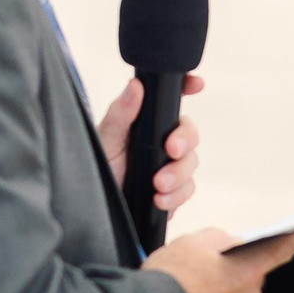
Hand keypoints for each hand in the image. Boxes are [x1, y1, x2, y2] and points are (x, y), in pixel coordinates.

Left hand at [98, 74, 205, 212]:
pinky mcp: (173, 191)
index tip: (197, 84)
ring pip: (191, 164)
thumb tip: (135, 85)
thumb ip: (121, 114)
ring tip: (158, 185)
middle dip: (185, 142)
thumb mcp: (106, 139)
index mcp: (146, 122)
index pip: (170, 99)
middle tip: (171, 150)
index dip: (188, 86)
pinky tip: (159, 200)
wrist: (96, 208)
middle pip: (190, 134)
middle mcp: (161, 141)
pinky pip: (187, 190)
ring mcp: (169, 166)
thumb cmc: (98, 168)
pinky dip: (176, 196)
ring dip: (178, 175)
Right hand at [145, 227, 293, 292]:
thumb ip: (219, 238)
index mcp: (249, 272)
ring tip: (191, 280)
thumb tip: (228, 242)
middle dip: (237, 264)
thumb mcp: (192, 242)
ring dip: (221, 284)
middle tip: (208, 259)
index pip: (283, 250)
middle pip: (252, 272)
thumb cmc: (170, 282)